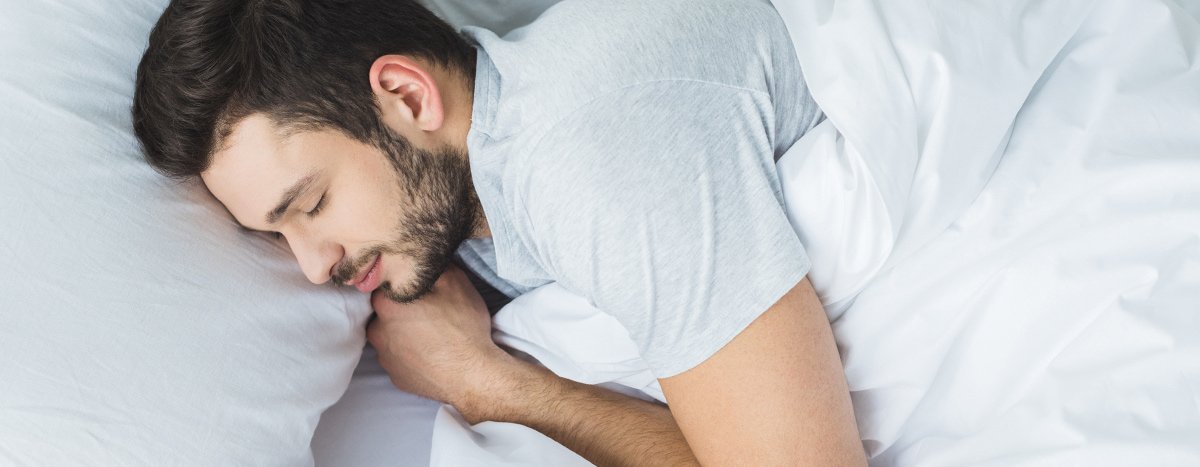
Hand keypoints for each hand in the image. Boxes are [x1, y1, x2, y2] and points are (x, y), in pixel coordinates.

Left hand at [366, 265, 515, 421]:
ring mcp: (385, 358)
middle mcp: (378, 331)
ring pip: (390, 337)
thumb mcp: (455, 283)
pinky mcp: (396, 377)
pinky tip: (430, 353)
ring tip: (431, 335)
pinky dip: (411, 355)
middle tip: (429, 313)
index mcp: (386, 304)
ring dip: (405, 334)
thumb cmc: (462, 327)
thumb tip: (425, 261)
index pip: (384, 286)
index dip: (402, 286)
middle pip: (384, 313)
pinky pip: (399, 360)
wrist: (472, 375)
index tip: (418, 291)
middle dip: (402, 311)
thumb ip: (433, 267)